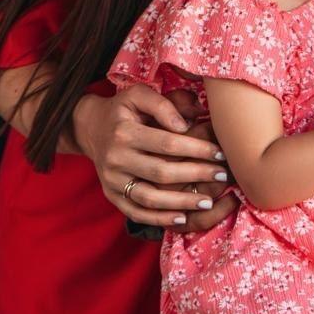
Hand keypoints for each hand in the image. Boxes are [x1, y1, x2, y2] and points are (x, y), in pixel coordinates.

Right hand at [72, 84, 231, 226]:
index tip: (220, 153)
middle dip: (196, 175)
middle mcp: (115, 158)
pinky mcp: (111, 195)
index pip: (167, 143)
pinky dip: (159, 218)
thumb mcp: (138, 95)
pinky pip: (136, 212)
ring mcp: (112, 180)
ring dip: (181, 202)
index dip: (196, 149)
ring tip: (208, 202)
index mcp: (124, 132)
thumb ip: (163, 104)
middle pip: (161, 172)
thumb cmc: (124, 110)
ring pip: (149, 197)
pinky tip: (182, 218)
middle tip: (223, 175)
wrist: (90, 128)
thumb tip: (185, 124)